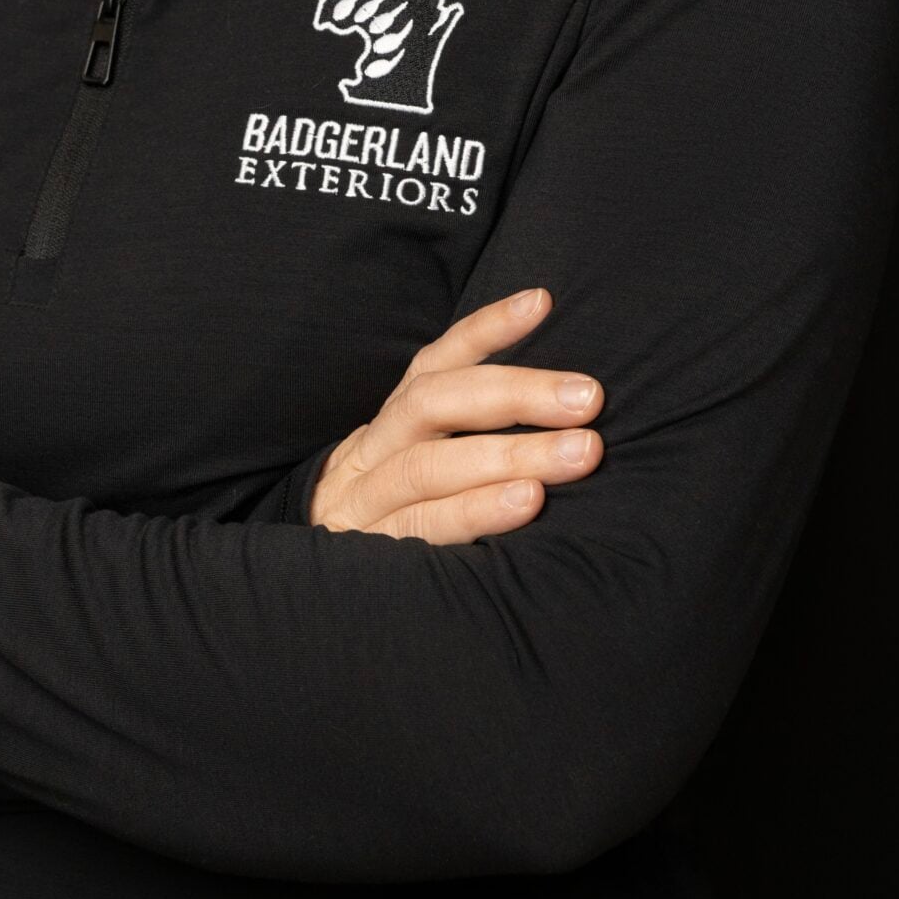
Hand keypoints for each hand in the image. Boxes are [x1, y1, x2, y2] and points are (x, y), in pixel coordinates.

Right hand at [308, 287, 602, 539]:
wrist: (309, 595)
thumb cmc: (399, 527)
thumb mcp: (418, 470)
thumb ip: (467, 438)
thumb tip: (561, 402)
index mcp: (389, 427)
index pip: (434, 365)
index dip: (485, 331)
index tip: (542, 302)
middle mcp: (370, 454)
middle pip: (432, 405)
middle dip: (516, 395)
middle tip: (588, 398)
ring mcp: (363, 505)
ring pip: (428, 466)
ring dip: (510, 455)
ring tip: (579, 453)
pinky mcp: (369, 555)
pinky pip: (423, 527)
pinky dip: (477, 510)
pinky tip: (527, 503)